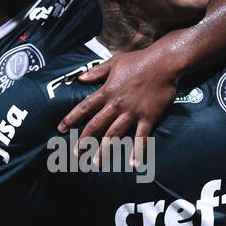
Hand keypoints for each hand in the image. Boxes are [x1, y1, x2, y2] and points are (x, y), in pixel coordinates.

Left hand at [57, 46, 179, 163]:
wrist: (164, 62)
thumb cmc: (139, 60)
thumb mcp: (114, 62)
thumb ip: (97, 72)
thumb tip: (80, 78)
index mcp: (107, 91)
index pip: (85, 107)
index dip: (72, 119)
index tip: (61, 129)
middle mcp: (117, 105)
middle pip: (97, 125)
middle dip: (85, 140)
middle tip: (77, 154)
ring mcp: (133, 113)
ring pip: (115, 135)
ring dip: (104, 150)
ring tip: (96, 163)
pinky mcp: (148, 118)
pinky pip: (141, 138)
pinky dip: (137, 152)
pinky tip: (134, 165)